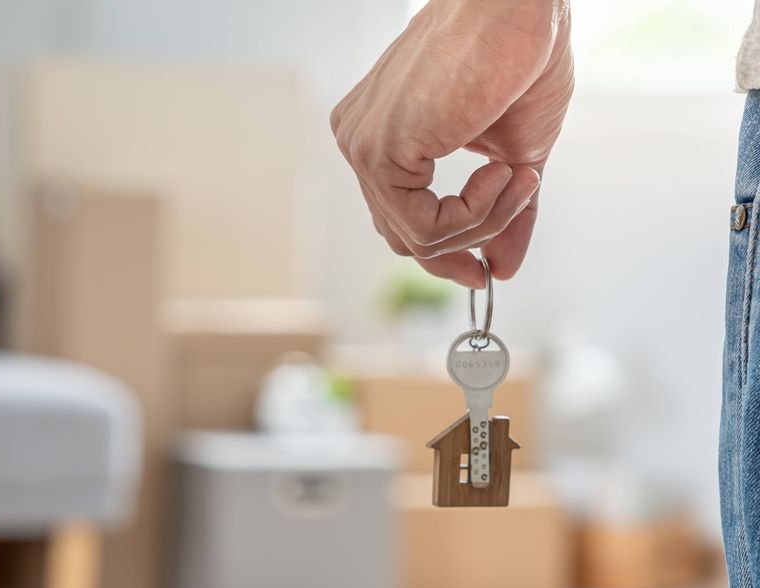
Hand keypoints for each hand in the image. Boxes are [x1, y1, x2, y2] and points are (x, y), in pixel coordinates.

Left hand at [331, 0, 572, 287]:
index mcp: (379, 136)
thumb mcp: (516, 156)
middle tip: (509, 231)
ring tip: (521, 178)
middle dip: (464, 245)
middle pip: (402, 235)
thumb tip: (504, 269)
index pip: (400, 219)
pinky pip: (424, 227)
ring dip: (484, 222)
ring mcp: (362, 146)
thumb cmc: (520, 59)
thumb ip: (504, 215)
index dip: (447, 248)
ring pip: (417, 238)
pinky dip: (476, 213)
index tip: (486, 264)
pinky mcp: (378, 152)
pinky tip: (503, 171)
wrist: (520, 7)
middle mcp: (359, 141)